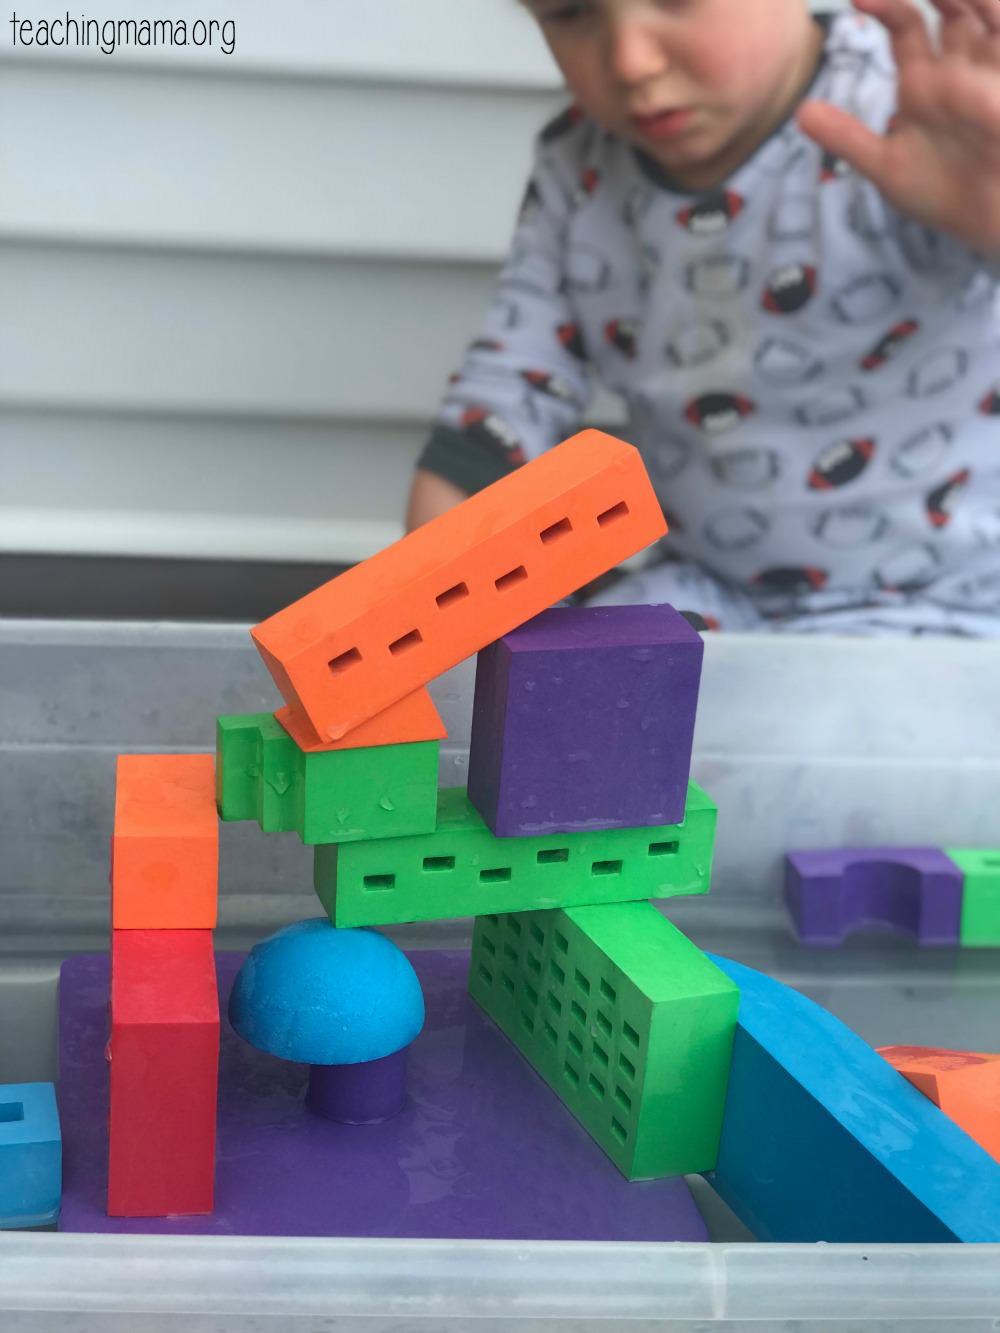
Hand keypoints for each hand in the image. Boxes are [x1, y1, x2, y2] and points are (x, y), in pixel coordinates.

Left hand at [797, 0, 999, 255]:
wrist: (989, 221)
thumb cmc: (944, 192)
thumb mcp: (888, 166)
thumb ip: (847, 137)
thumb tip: (800, 112)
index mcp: (926, 79)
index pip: (905, 25)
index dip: (884, 6)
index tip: (857, 0)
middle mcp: (962, 64)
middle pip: (951, 5)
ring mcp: (993, 70)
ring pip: (989, 11)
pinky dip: (994, 27)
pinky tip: (983, 18)